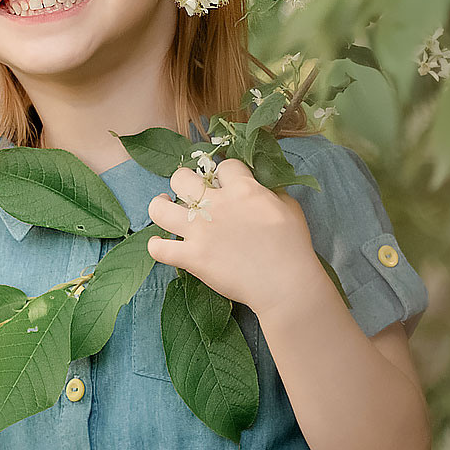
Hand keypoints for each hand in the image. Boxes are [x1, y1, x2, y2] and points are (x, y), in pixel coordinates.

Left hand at [145, 158, 332, 317]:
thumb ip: (270, 192)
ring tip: (165, 206)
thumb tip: (259, 186)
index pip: (223, 165)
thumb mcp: (289, 207)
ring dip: (160, 205)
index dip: (224, 173)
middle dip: (185, 181)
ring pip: (160, 209)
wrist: (285, 284)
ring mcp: (200, 232)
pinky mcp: (192, 257)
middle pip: (182, 177)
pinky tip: (161, 244)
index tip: (225, 182)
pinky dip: (156, 246)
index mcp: (242, 189)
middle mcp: (216, 206)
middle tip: (191, 193)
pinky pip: (159, 248)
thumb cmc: (293, 246)